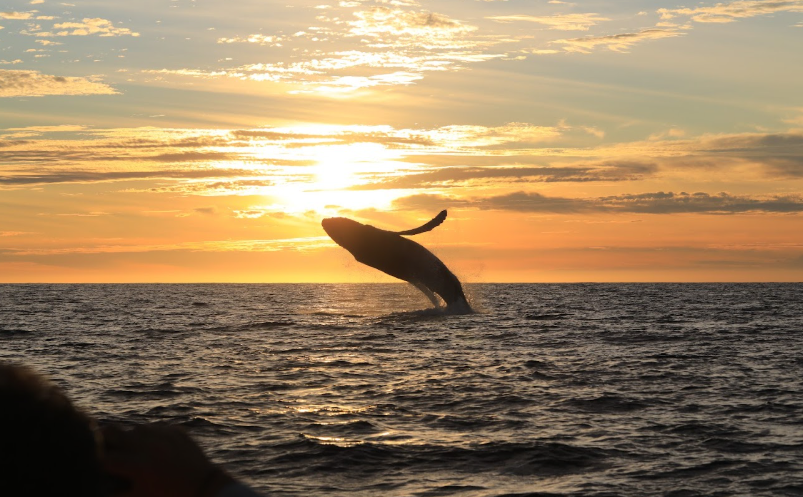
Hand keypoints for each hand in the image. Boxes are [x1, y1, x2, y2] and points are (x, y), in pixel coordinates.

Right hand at [102, 423, 234, 496]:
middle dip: (103, 439)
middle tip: (103, 448)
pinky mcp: (175, 431)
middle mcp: (149, 445)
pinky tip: (154, 450)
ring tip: (133, 452)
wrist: (204, 487)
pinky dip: (150, 438)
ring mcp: (163, 434)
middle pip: (111, 430)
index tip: (90, 463)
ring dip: (129, 439)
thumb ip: (115, 491)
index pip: (103, 457)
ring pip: (135, 428)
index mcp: (138, 465)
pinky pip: (155, 428)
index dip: (93, 460)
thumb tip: (96, 486)